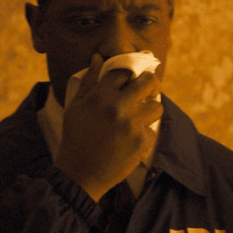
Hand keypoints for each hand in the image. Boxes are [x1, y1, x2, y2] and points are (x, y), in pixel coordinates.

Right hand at [54, 54, 162, 200]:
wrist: (80, 175)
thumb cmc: (75, 138)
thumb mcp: (75, 107)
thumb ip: (88, 81)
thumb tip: (97, 57)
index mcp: (101, 96)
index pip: (123, 71)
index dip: (128, 72)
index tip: (130, 76)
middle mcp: (120, 108)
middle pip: (149, 81)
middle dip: (149, 81)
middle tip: (147, 85)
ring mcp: (134, 126)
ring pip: (157, 106)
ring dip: (150, 107)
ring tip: (141, 112)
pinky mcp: (142, 143)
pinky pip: (152, 130)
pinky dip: (144, 132)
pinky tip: (132, 137)